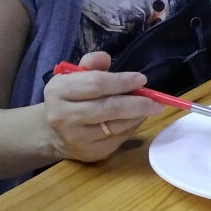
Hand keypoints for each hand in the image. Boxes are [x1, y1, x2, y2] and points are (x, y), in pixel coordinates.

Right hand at [41, 51, 163, 161]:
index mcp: (58, 90)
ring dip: (138, 115)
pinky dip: (132, 127)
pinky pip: (118, 138)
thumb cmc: (70, 99)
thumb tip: (105, 58)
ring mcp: (76, 137)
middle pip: (108, 107)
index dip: (121, 81)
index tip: (142, 79)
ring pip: (116, 125)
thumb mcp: (74, 77)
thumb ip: (91, 65)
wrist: (54, 134)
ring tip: (150, 108)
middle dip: (137, 103)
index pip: (96, 84)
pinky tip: (136, 119)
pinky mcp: (90, 152)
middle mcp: (63, 115)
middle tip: (156, 100)